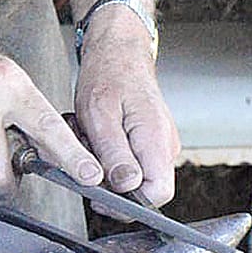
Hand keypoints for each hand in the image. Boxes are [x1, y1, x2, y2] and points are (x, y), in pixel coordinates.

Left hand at [73, 10, 179, 204]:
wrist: (118, 49)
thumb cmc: (109, 73)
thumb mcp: (100, 114)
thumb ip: (114, 154)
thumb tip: (127, 187)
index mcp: (157, 140)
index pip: (157, 194)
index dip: (128, 202)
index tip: (98, 192)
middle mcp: (165, 146)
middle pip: (143, 191)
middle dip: (109, 182)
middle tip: (86, 152)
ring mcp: (158, 145)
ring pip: (131, 177)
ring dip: (103, 165)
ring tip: (88, 135)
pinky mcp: (147, 143)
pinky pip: (127, 162)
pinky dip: (106, 154)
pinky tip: (94, 135)